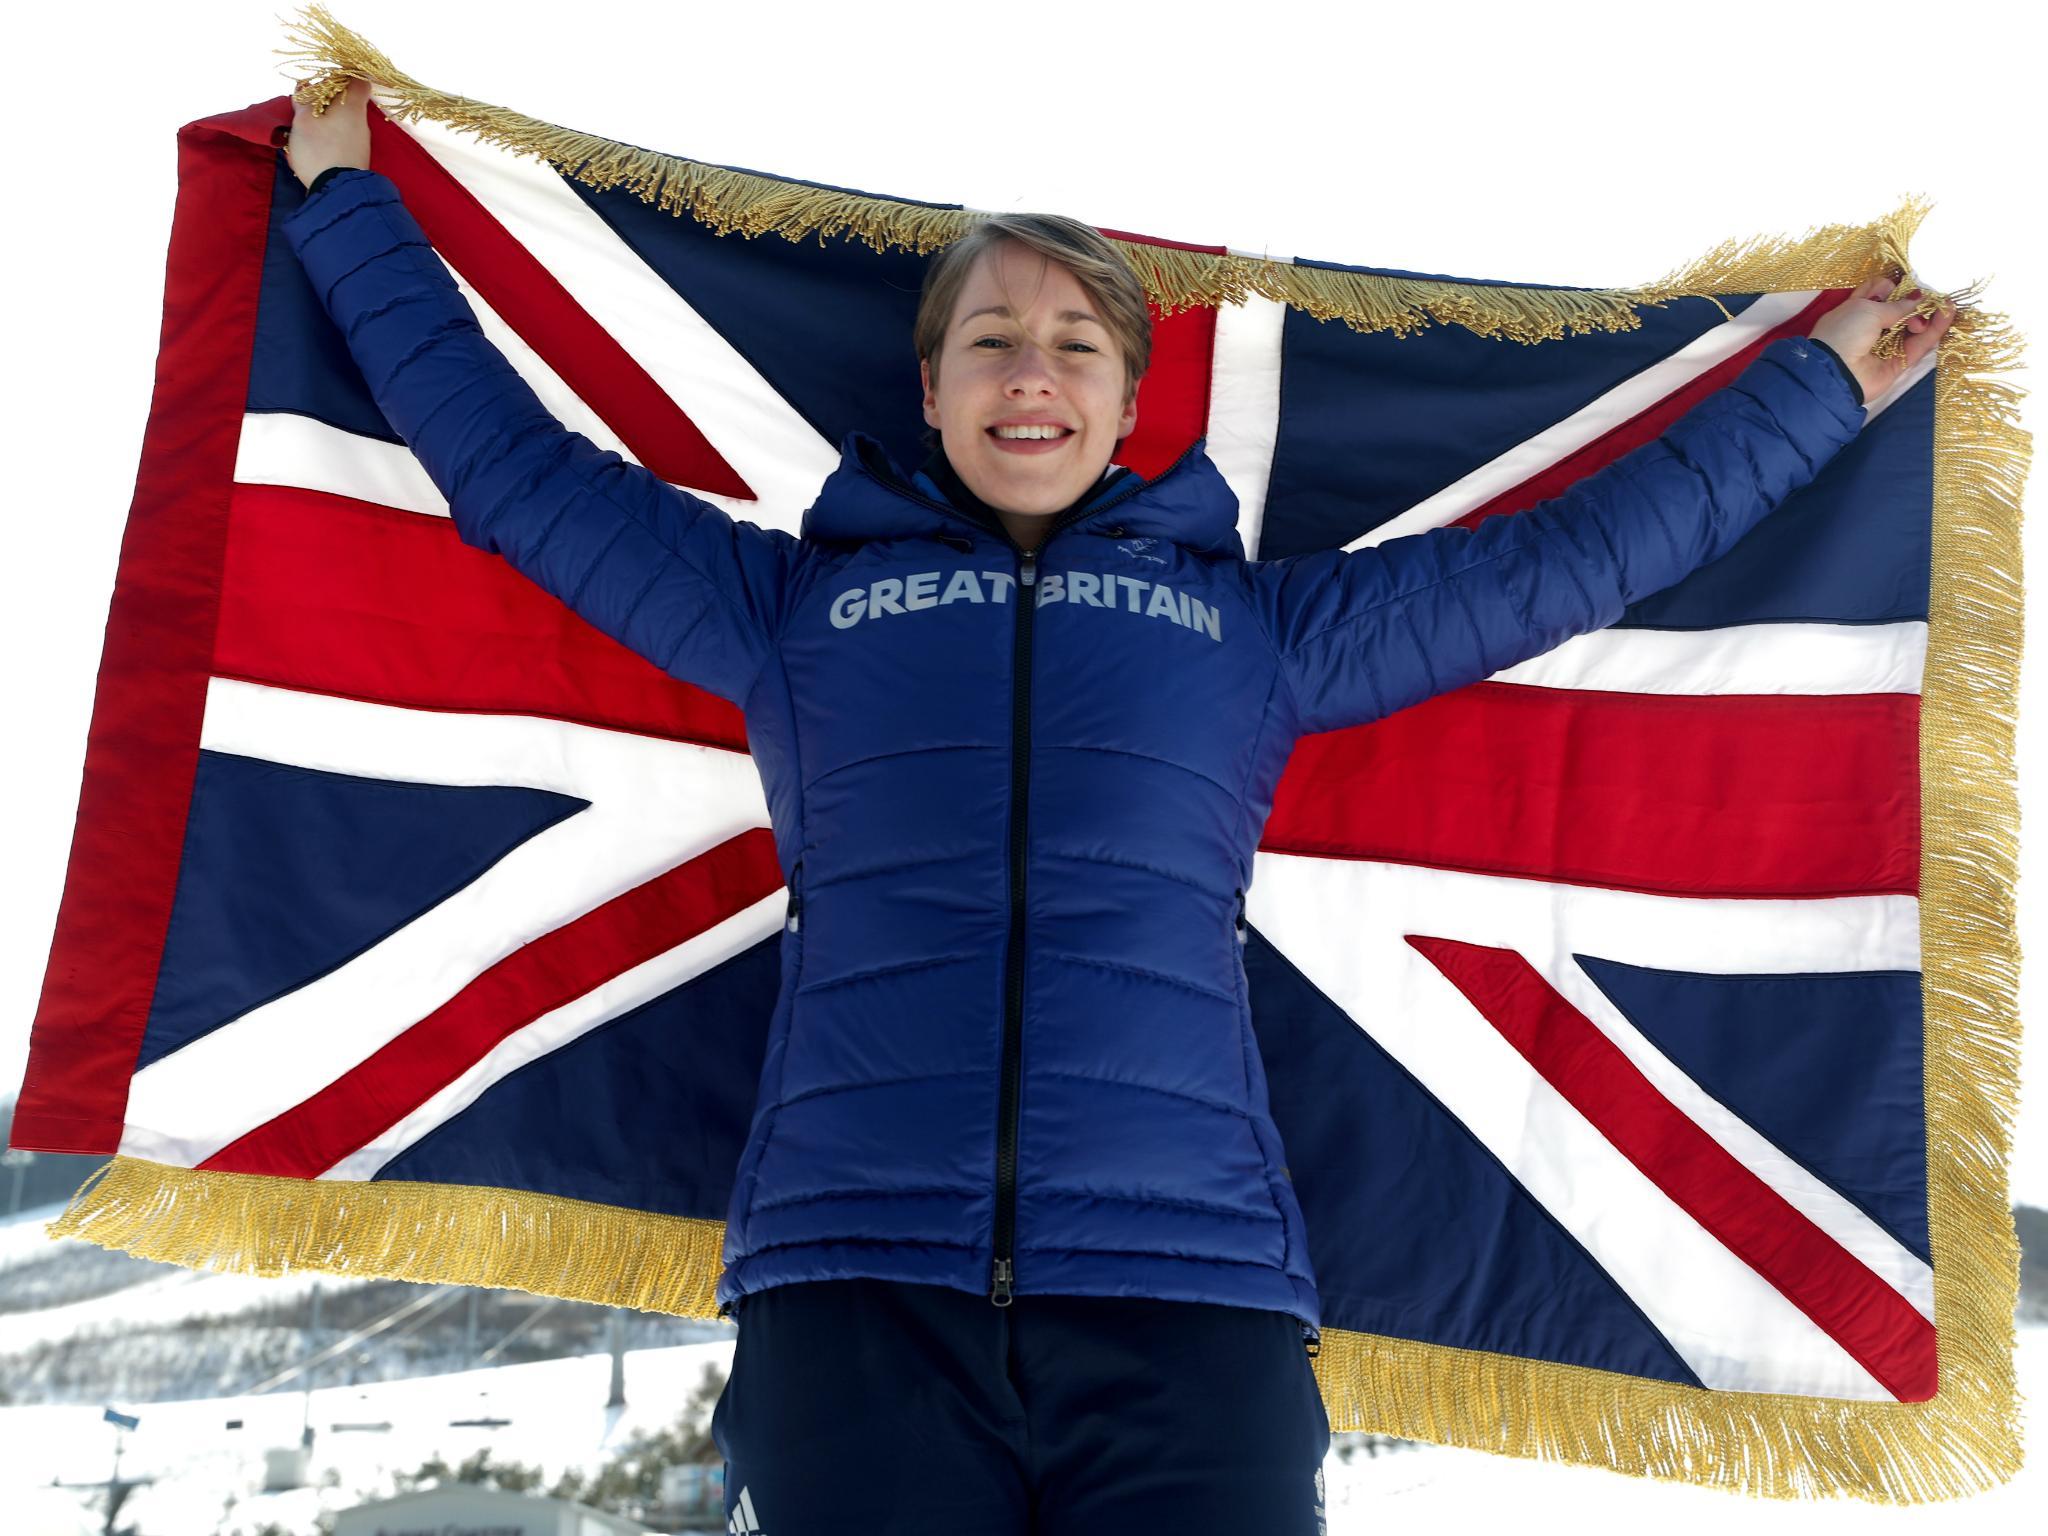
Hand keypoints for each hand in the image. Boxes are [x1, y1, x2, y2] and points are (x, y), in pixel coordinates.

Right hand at [283, 76, 371, 189]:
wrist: (338, 192)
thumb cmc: (319, 150)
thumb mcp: (303, 121)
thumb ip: (304, 102)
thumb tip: (306, 88)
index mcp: (352, 107)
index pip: (360, 81)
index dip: (344, 76)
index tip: (326, 80)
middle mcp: (362, 122)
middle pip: (348, 101)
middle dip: (327, 100)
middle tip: (306, 106)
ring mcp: (362, 142)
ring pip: (344, 121)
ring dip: (326, 120)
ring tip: (305, 128)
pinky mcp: (357, 157)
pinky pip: (343, 138)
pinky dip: (330, 136)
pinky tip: (314, 145)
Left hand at [1808, 273, 1956, 408]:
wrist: (1835, 373)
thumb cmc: (1845, 333)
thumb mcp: (1868, 310)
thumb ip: (1897, 305)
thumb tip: (1918, 297)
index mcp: (1855, 310)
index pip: (1876, 292)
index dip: (1891, 287)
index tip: (1901, 287)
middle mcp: (1870, 327)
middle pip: (1899, 310)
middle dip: (1913, 303)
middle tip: (1919, 303)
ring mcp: (1885, 345)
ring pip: (1913, 328)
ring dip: (1929, 315)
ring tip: (1945, 305)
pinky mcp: (1898, 362)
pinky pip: (1919, 345)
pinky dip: (1935, 330)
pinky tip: (1948, 313)